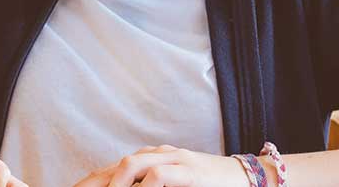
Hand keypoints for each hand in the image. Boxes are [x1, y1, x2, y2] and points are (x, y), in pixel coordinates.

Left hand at [73, 145, 253, 186]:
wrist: (247, 176)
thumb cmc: (209, 185)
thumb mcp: (177, 185)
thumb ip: (150, 186)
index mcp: (152, 159)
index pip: (113, 168)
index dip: (91, 181)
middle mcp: (159, 155)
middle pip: (116, 165)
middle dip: (94, 182)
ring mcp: (176, 160)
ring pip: (134, 164)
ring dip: (117, 183)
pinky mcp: (191, 171)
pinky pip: (160, 176)